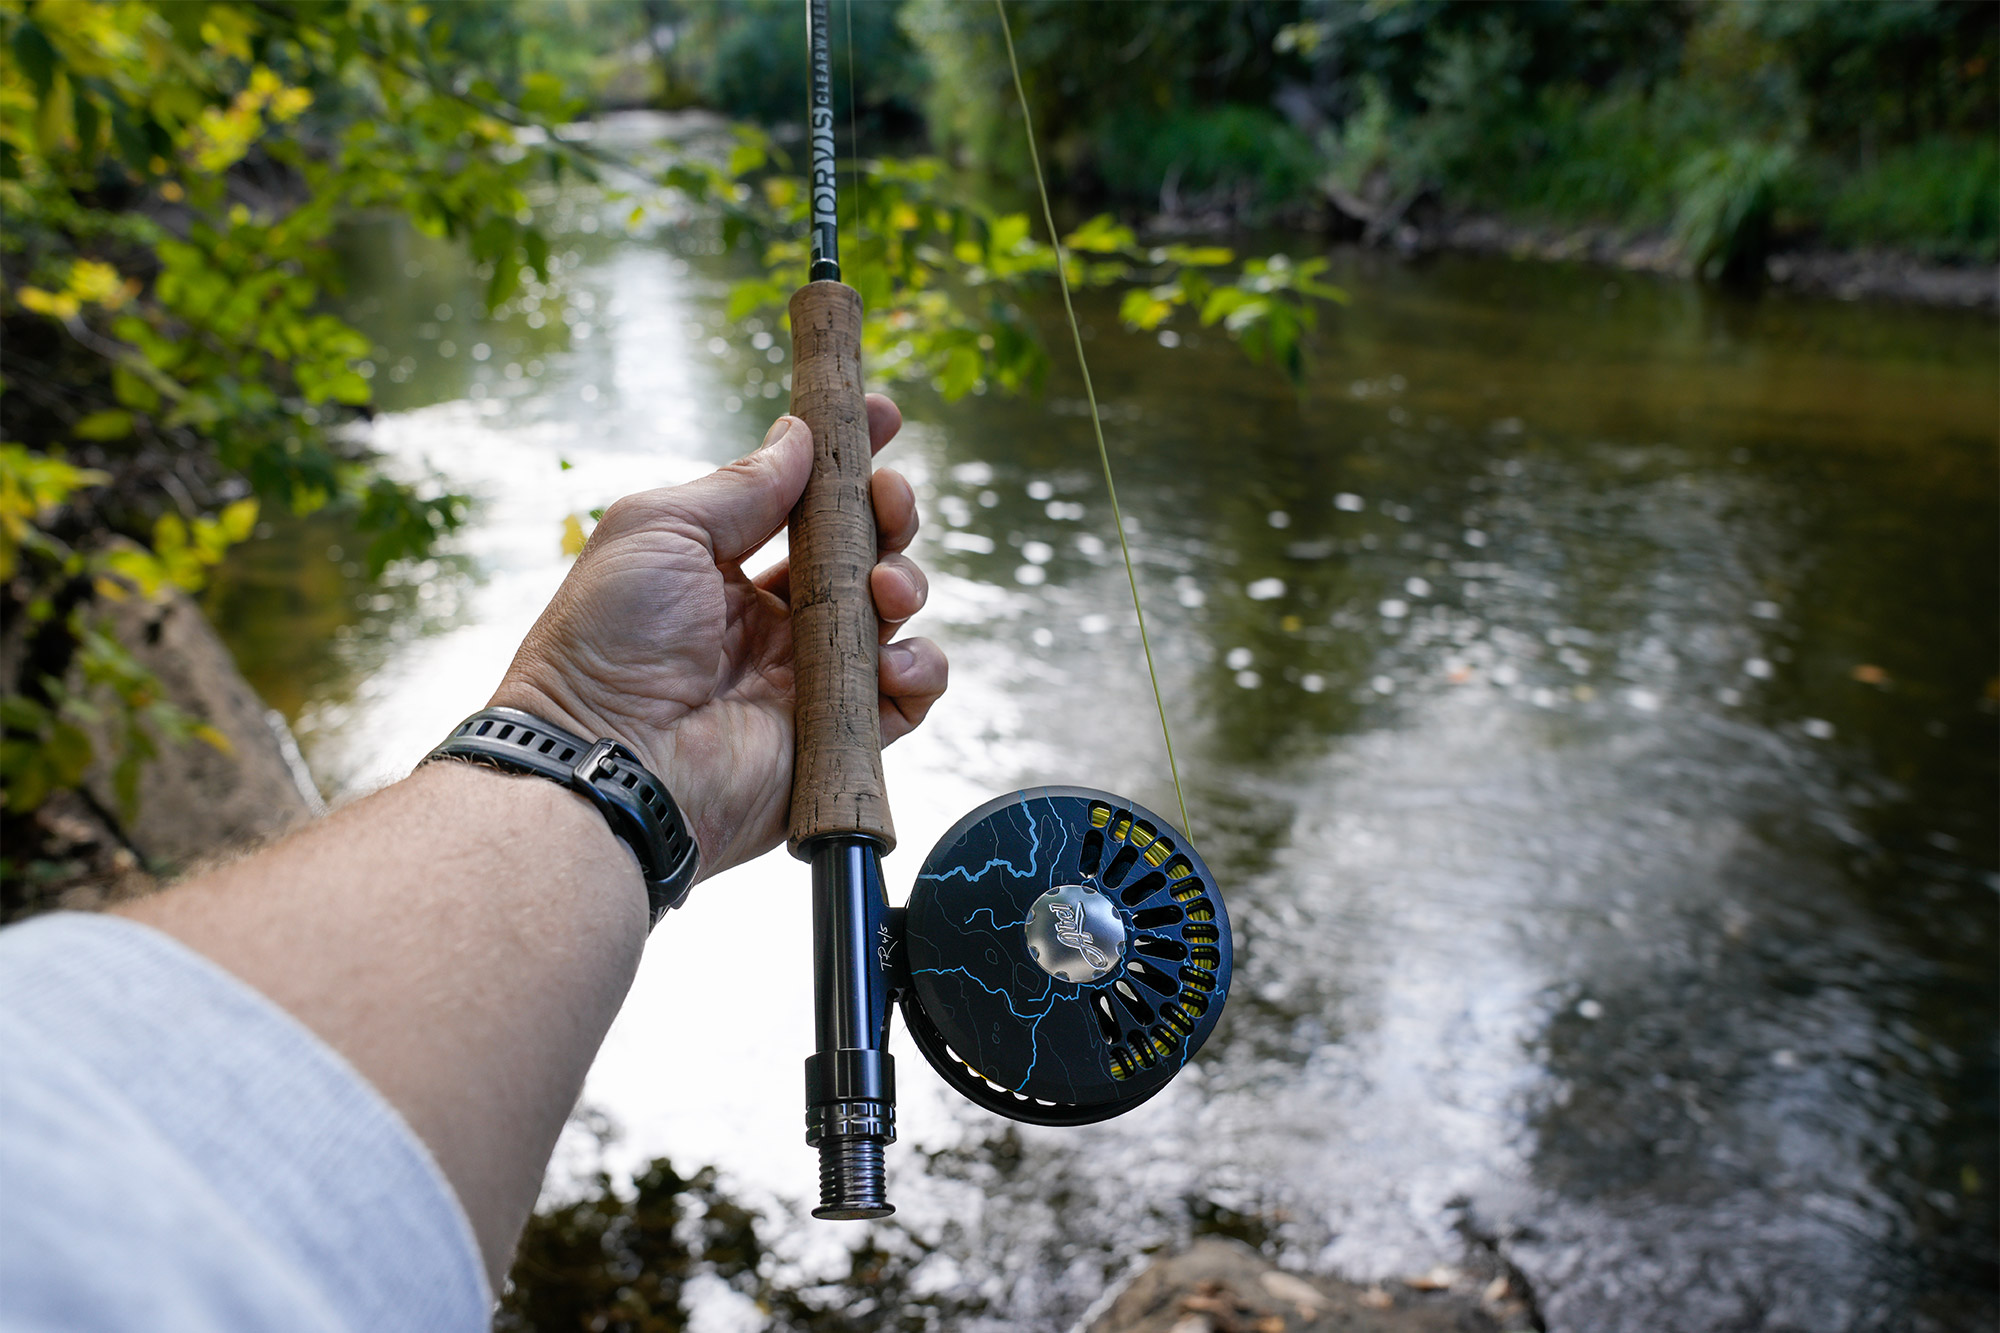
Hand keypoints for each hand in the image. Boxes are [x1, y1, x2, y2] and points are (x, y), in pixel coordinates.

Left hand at [490, 395, 946, 878]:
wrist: (606, 760)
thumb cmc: (609, 640)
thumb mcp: (660, 528)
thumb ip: (741, 485)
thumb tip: (799, 434)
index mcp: (722, 570)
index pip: (802, 505)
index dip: (846, 461)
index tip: (882, 417)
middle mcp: (769, 622)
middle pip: (859, 553)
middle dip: (889, 516)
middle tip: (890, 502)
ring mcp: (805, 680)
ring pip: (890, 618)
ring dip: (906, 585)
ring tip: (885, 590)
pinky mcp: (835, 738)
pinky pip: (906, 698)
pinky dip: (920, 670)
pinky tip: (892, 661)